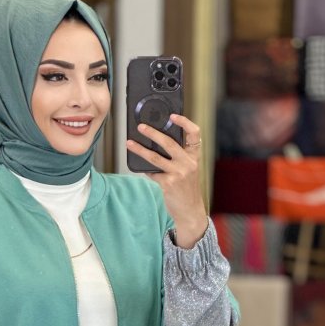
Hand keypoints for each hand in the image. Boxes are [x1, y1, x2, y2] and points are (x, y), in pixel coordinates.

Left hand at [126, 112, 208, 248]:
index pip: (194, 133)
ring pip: (155, 157)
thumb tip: (156, 144)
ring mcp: (178, 174)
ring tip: (129, 143)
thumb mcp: (189, 170)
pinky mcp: (167, 184)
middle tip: (141, 127)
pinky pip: (152, 173)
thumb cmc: (187, 189)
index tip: (173, 115)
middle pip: (168, 142)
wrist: (190, 210)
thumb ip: (179, 157)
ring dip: (140, 149)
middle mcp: (188, 163)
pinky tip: (140, 167)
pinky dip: (145, 170)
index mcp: (194, 156)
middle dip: (152, 133)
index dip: (184, 122)